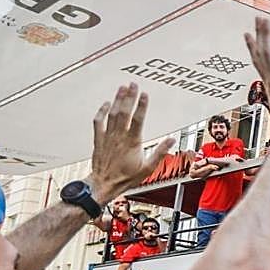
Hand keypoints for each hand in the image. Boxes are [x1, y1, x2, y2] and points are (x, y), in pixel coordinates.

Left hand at [88, 84, 175, 203]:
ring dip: (117, 100)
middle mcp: (119, 136)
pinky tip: (105, 103)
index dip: (142, 106)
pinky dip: (101, 111)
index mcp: (132, 142)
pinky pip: (99, 122)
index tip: (145, 95)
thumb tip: (171, 140)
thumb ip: (160, 152)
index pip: (138, 119)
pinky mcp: (99, 139)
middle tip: (133, 84)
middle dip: (129, 97)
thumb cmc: (125, 178)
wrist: (104, 184)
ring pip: (112, 114)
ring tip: (122, 88)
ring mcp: (108, 136)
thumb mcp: (148, 168)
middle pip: (124, 112)